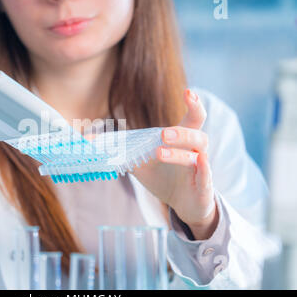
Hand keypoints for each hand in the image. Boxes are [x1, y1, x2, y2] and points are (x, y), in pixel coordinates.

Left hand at [131, 90, 217, 239]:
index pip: (193, 118)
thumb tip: (90, 140)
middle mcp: (196, 151)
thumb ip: (119, 150)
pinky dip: (203, 170)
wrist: (182, 204)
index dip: (194, 104)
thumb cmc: (163, 177)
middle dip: (181, 133)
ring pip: (198, 156)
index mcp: (183, 141)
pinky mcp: (204, 188)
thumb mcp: (139, 164)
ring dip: (179, 153)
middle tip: (164, 133)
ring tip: (160, 152)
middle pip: (197, 135)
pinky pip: (206, 177)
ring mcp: (201, 169)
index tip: (188, 92)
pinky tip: (199, 163)